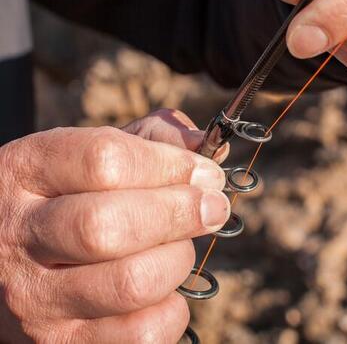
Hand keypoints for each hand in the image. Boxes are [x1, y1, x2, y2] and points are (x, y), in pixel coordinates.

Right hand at [0, 109, 228, 342]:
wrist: (12, 250)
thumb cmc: (69, 191)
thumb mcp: (94, 151)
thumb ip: (152, 137)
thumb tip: (207, 149)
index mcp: (27, 170)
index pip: (105, 160)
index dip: (169, 164)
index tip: (206, 172)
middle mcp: (20, 233)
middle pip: (111, 226)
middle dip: (181, 213)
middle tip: (213, 207)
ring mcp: (35, 296)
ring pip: (131, 283)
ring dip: (177, 259)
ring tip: (180, 244)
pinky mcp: (59, 341)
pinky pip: (140, 333)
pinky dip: (172, 308)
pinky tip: (165, 286)